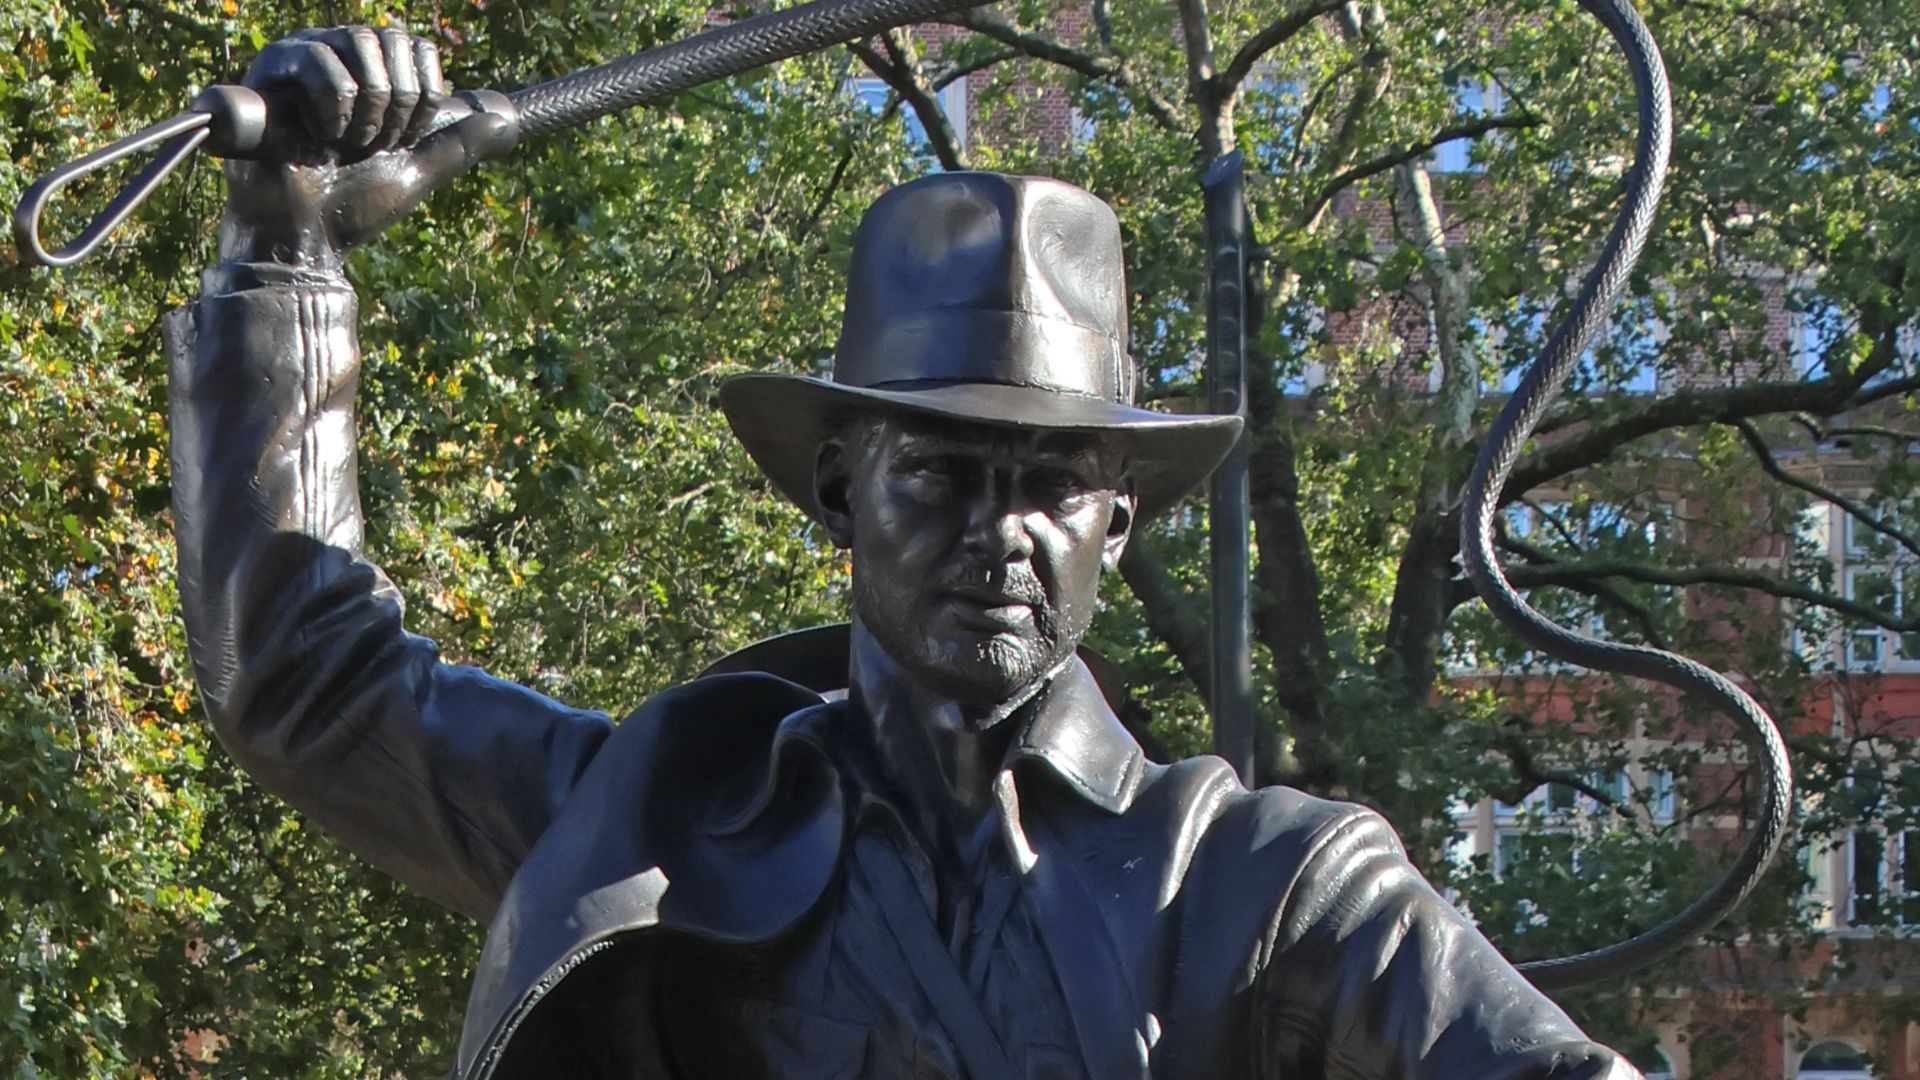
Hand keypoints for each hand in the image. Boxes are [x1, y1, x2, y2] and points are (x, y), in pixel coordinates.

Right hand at [218, 26, 515, 271]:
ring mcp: (303, 56)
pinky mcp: (271, 67)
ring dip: (366, 109)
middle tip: (374, 146)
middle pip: (392, 39)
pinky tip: (316, 137)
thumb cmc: (355, 206)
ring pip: (359, 41)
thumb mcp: (416, 171)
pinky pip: (317, 58)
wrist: (308, 235)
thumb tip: (502, 119)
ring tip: (344, 144)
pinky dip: (332, 108)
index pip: (418, 47)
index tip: (403, 140)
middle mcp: (339, 55)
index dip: (422, 96)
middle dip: (397, 104)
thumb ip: (457, 144)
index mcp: (373, 74)